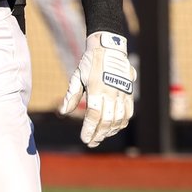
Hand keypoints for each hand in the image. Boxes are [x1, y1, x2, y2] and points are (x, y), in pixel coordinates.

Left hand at [58, 31, 135, 147]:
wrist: (109, 48)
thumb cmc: (90, 63)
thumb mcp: (77, 76)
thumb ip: (71, 95)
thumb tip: (62, 112)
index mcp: (97, 88)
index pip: (93, 114)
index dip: (89, 129)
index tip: (84, 139)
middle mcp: (111, 92)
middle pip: (107, 120)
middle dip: (98, 134)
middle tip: (91, 143)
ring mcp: (122, 93)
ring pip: (119, 119)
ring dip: (109, 131)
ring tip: (100, 137)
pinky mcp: (129, 93)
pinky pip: (128, 113)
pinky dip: (121, 124)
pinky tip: (113, 129)